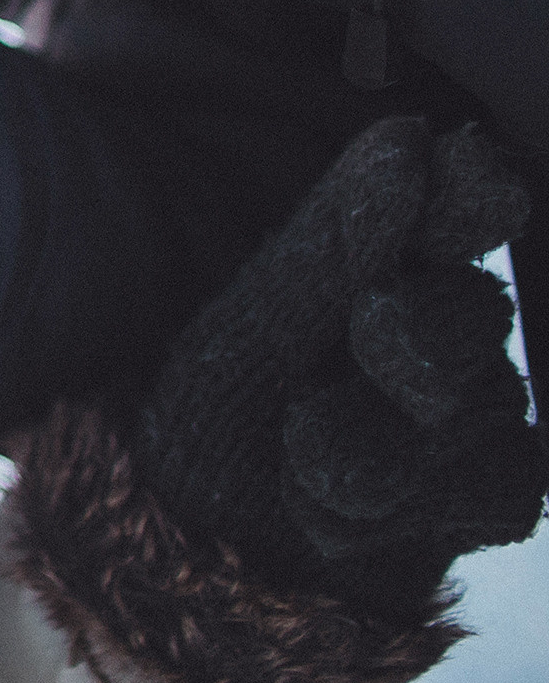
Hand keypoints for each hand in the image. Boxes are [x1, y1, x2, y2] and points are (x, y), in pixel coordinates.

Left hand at [139, 116, 544, 613]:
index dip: (468, 195)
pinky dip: (396, 507)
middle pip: (473, 309)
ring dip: (387, 435)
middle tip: (373, 333)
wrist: (185, 541)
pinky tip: (318, 514)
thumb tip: (411, 141)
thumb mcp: (251, 320)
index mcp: (381, 258)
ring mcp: (467, 413)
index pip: (455, 204)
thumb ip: (334, 241)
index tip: (469, 178)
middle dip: (423, 328)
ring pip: (488, 407)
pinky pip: (496, 493)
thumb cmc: (211, 408)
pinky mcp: (479, 495)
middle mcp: (439, 326)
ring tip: (305, 451)